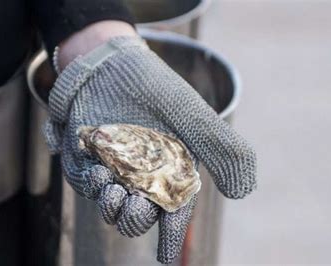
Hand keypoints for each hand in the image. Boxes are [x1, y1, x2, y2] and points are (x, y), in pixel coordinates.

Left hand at [45, 25, 256, 263]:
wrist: (113, 63)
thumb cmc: (158, 90)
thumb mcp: (196, 118)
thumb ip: (224, 151)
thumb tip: (244, 193)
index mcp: (173, 170)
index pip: (175, 213)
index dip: (172, 236)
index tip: (166, 256)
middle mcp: (144, 175)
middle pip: (140, 217)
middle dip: (136, 219)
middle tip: (135, 203)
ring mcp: (115, 169)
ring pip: (112, 209)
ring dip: (113, 208)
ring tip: (113, 188)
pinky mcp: (88, 161)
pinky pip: (87, 187)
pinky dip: (93, 188)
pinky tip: (100, 174)